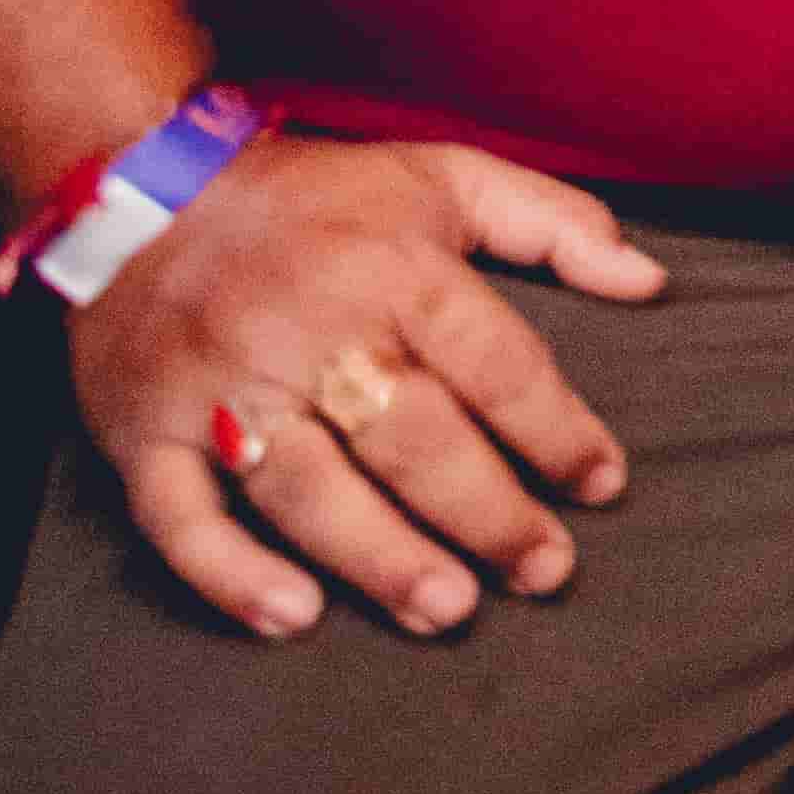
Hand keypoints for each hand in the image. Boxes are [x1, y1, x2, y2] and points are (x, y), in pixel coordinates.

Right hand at [66, 133, 658, 641]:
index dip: (557, 429)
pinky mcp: (146, 431)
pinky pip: (181, 518)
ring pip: (307, 489)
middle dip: (487, 514)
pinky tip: (294, 617)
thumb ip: (553, 222)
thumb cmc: (317, 196)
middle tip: (545, 574)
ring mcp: (221, 387)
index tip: (603, 485)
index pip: (495, 364)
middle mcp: (311, 332)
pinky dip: (230, 574)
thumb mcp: (445, 175)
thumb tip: (650, 281)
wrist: (143, 189)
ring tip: (446, 610)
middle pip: (412, 439)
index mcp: (393, 268)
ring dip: (380, 557)